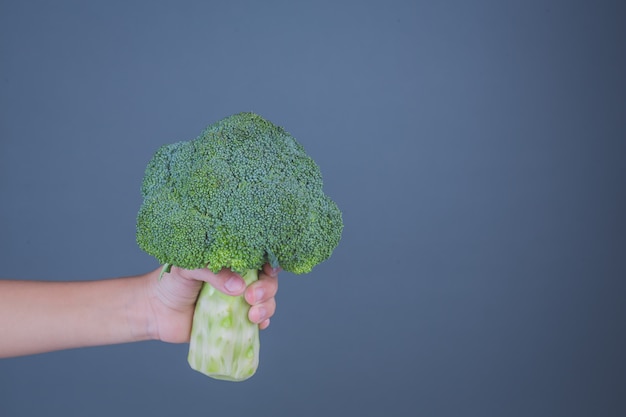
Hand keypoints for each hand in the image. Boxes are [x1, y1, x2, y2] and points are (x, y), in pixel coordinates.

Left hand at [146, 264, 278, 343]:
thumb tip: (239, 287)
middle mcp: (239, 281)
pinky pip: (256, 323)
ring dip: (267, 308)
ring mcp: (238, 302)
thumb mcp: (189, 268)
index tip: (269, 270)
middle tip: (251, 296)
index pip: (259, 259)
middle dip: (267, 289)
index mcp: (231, 263)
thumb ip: (213, 273)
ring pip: (266, 302)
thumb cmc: (170, 283)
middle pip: (268, 282)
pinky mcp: (234, 322)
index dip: (270, 264)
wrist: (154, 311)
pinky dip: (263, 323)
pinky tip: (258, 324)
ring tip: (252, 315)